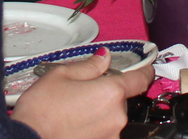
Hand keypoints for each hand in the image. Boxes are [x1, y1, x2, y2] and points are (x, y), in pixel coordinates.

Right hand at [12, 48, 152, 138]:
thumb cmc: (41, 110)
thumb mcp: (61, 75)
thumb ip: (89, 66)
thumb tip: (105, 58)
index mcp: (111, 93)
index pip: (139, 80)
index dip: (144, 72)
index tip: (146, 68)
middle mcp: (116, 118)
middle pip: (120, 100)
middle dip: (107, 94)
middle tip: (82, 92)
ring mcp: (109, 137)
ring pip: (111, 118)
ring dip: (98, 113)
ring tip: (72, 112)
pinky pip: (102, 133)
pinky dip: (92, 128)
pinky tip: (72, 126)